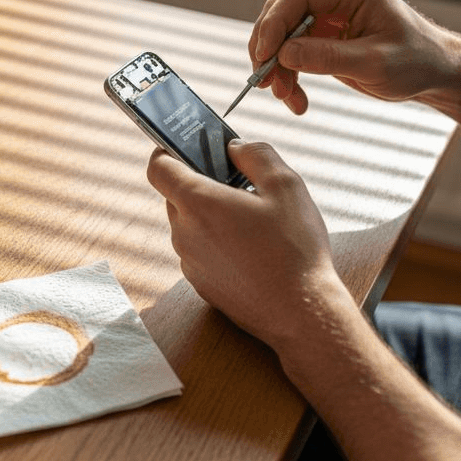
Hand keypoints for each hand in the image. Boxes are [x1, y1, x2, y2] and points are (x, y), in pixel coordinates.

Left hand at [145, 141, 345, 347]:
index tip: (185, 148)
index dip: (167, 152)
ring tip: (251, 220)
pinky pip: (200, 252)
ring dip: (210, 216)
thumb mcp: (286, 185)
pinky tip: (251, 249)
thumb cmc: (294, 249)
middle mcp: (184, 233)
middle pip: (175, 196)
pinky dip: (217, 243)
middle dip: (200, 184)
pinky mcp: (201, 285)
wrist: (301, 313)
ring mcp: (190, 263)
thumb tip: (236, 147)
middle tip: (237, 184)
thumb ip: (256, 154)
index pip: (158, 168)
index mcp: (198, 203)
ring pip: (189, 225)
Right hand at [250, 0, 455, 113]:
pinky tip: (296, 99)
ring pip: (283, 36)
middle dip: (269, 49)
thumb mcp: (375, 63)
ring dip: (277, 67)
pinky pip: (293, 54)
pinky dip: (289, 76)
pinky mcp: (325, 40)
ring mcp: (329, 19)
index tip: (264, 55)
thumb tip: (284, 54)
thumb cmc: (418, 61)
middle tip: (267, 82)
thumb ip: (328, 57)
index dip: (274, 24)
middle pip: (283, 14)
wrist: (436, 73)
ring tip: (286, 97)